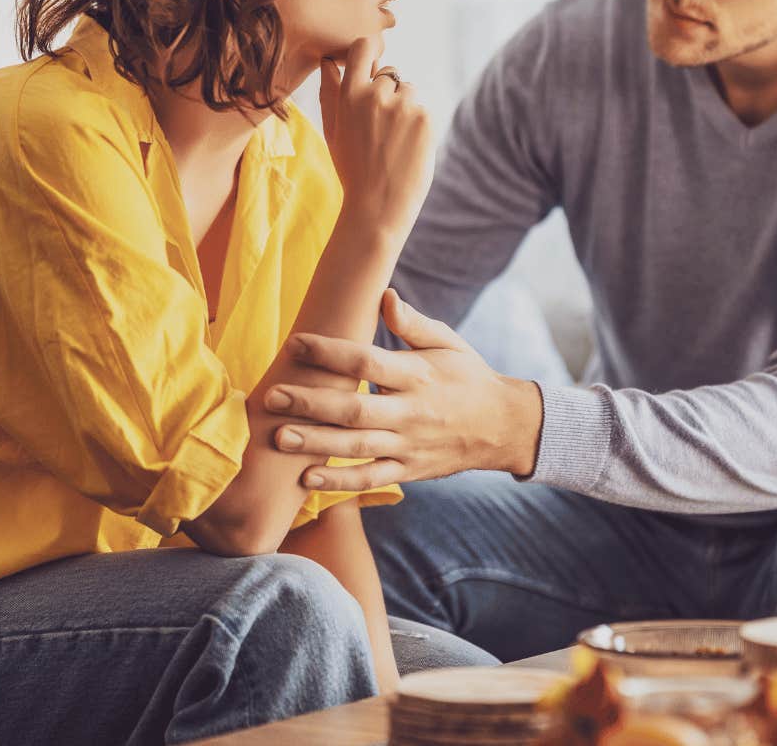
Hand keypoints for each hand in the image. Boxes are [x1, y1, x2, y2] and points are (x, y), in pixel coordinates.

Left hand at [264, 289, 543, 490]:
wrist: (503, 426)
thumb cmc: (468, 377)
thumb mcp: (449, 342)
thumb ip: (414, 323)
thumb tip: (385, 297)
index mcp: (418, 375)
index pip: (367, 361)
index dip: (330, 352)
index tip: (296, 342)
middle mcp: (411, 412)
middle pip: (354, 408)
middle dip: (310, 402)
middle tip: (273, 395)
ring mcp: (409, 445)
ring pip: (356, 446)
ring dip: (315, 443)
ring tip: (278, 436)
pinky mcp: (408, 470)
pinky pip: (369, 478)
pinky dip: (339, 481)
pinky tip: (306, 477)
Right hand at [318, 33, 432, 238]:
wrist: (377, 206)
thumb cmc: (352, 169)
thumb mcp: (333, 131)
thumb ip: (330, 93)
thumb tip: (327, 62)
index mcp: (350, 94)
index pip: (363, 48)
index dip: (369, 53)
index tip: (370, 65)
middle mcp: (377, 94)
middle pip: (390, 74)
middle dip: (388, 93)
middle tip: (381, 129)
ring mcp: (403, 106)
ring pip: (409, 92)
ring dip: (405, 108)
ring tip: (394, 141)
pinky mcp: (425, 119)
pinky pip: (423, 110)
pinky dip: (419, 126)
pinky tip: (407, 148)